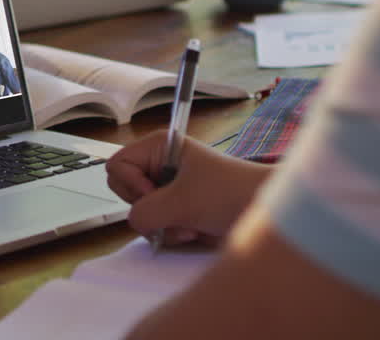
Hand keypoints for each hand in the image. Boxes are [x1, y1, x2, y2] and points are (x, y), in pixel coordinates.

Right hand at [106, 130, 270, 246]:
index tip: (156, 192)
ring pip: (140, 212)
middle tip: (173, 210)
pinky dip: (171, 233)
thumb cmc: (232, 193)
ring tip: (190, 223)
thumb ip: (146, 211)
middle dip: (147, 208)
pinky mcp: (176, 208)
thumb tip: (134, 221)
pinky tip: (193, 230)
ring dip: (163, 225)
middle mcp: (160, 165)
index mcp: (159, 147)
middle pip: (124, 190)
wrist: (263, 211)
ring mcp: (167, 188)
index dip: (131, 184)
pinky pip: (154, 225)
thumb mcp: (183, 202)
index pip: (117, 165)